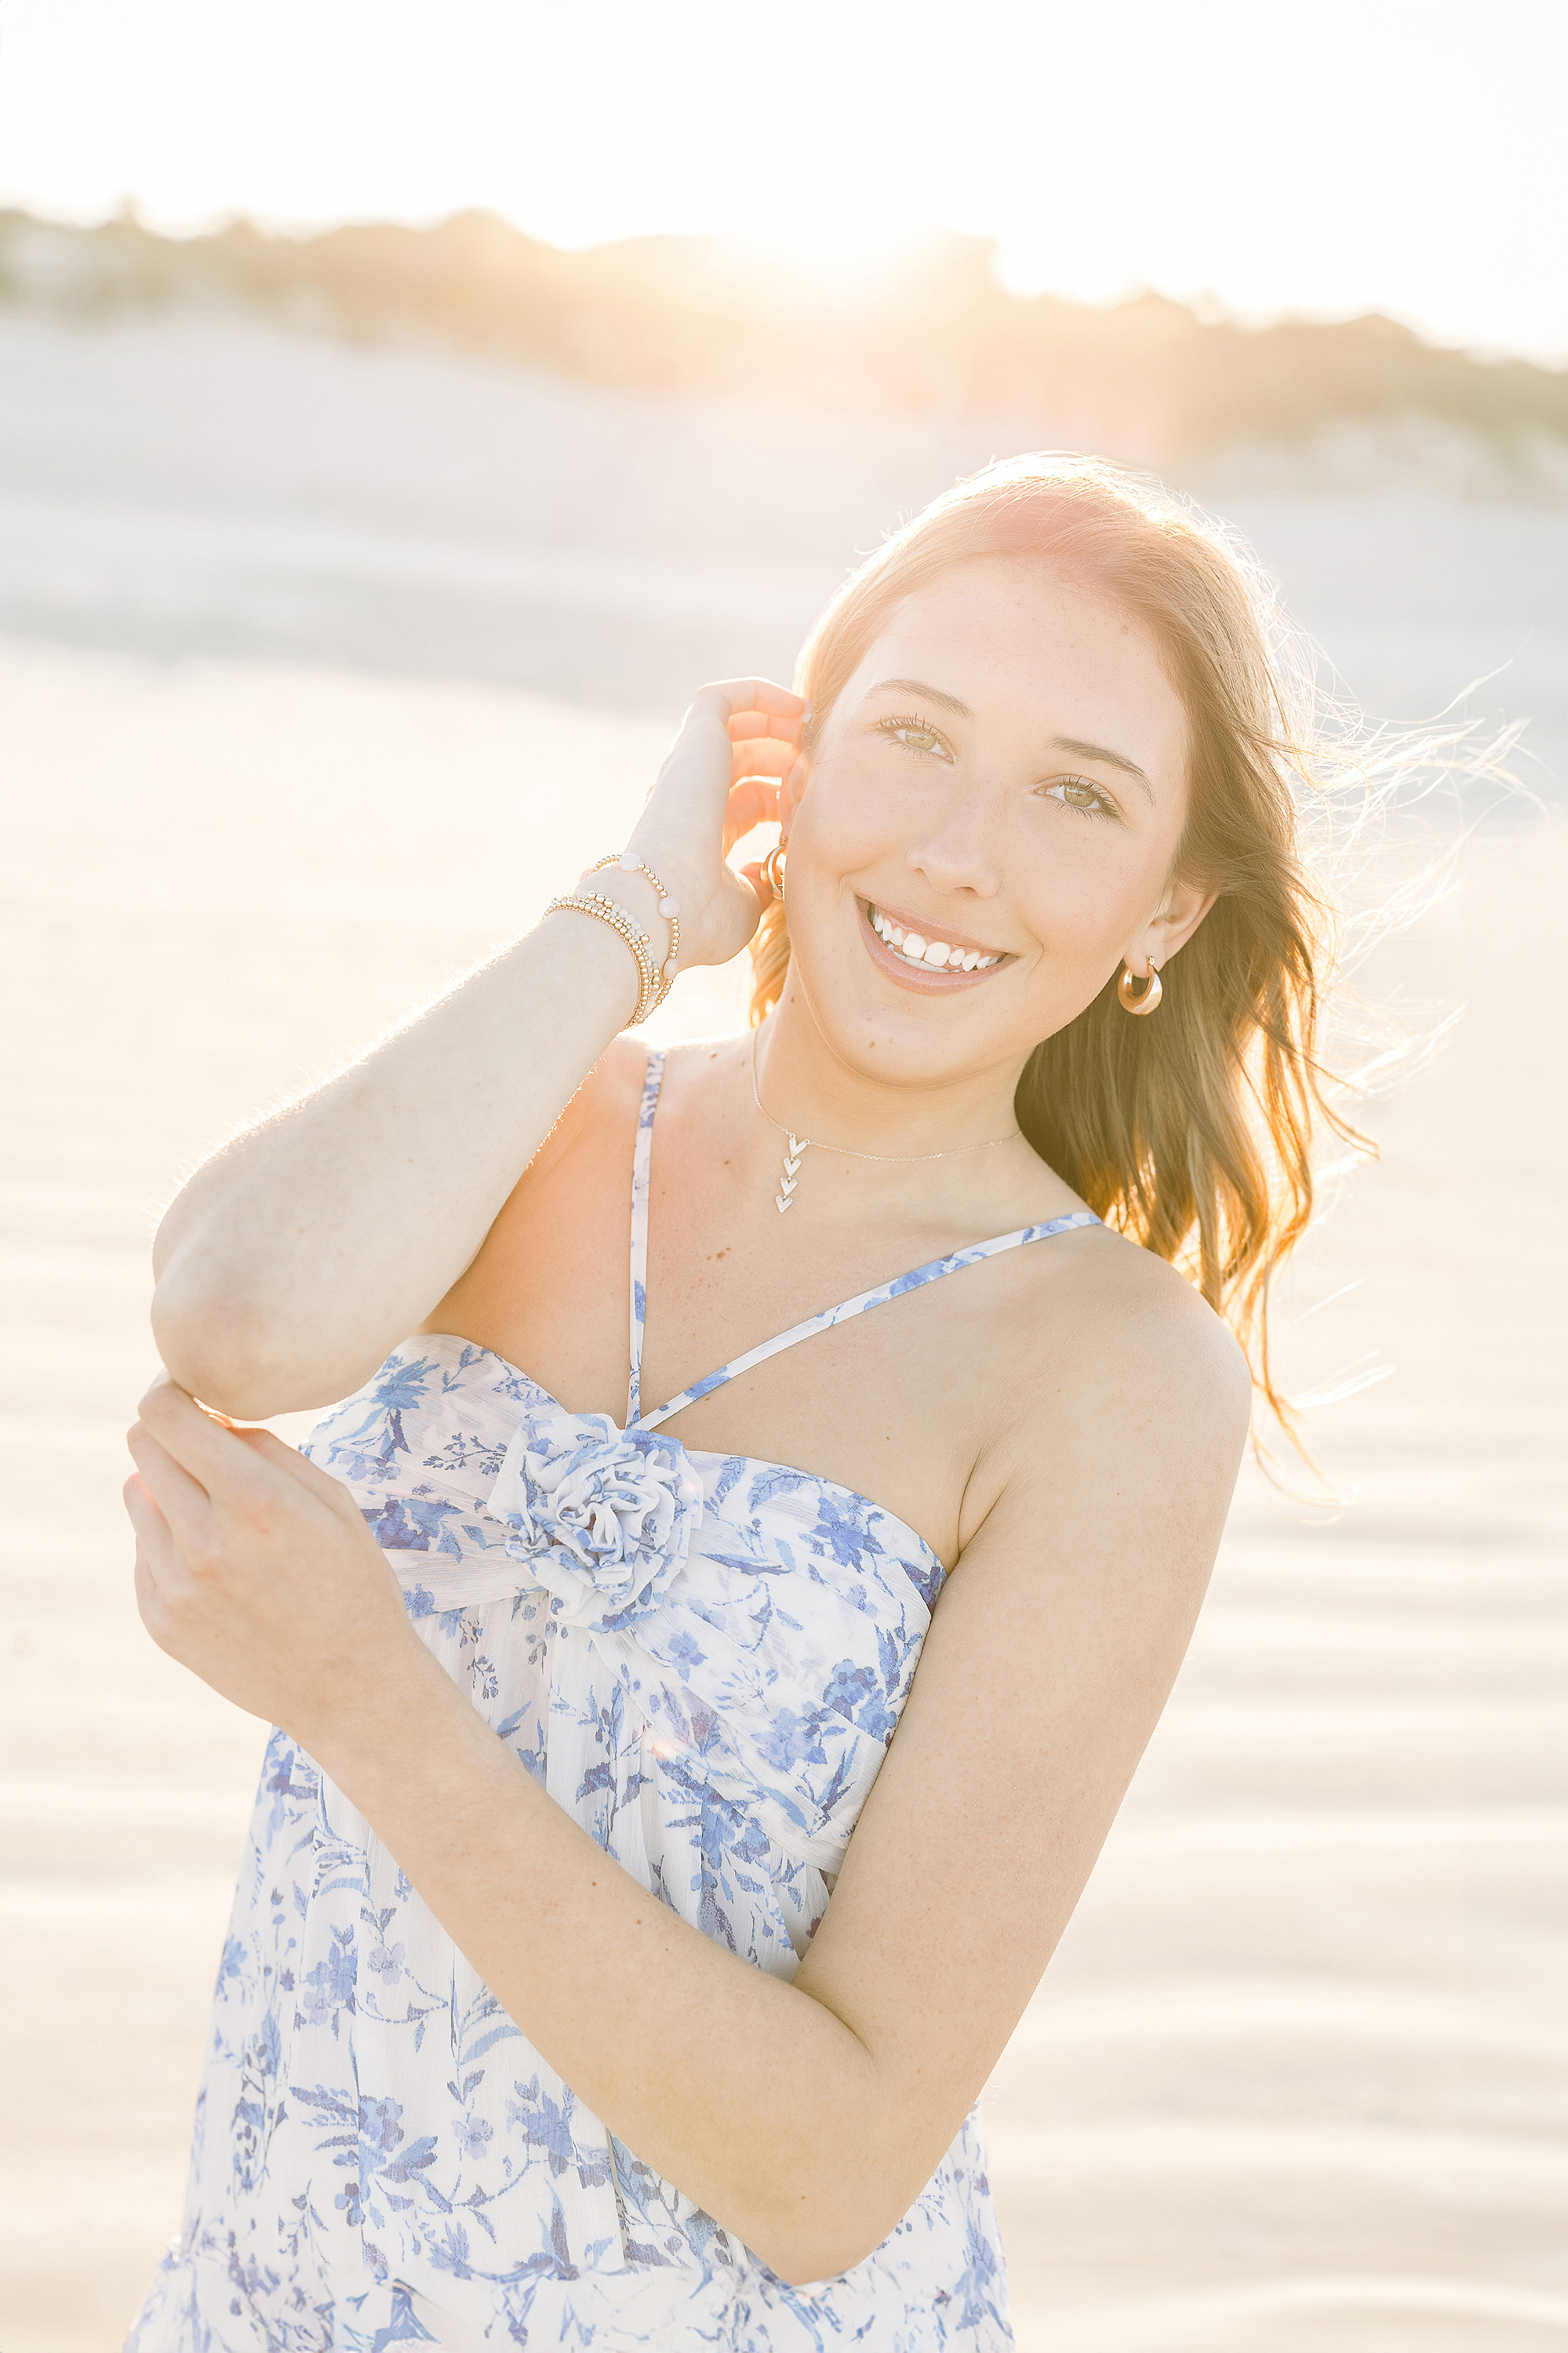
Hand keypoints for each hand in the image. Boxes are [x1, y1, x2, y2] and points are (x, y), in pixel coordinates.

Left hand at [124, 1374, 433, 1754]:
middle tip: (210, 1453)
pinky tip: (221, 1569)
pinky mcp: (159, 1621)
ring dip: (170, 1490)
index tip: (191, 1396)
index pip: (165, 1415)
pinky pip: (143, 1551)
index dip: (171, 1392)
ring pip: (137, 1495)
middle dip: (175, 1437)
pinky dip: (171, 1543)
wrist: (350, 1688)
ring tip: (222, 1517)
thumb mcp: (333, 1501)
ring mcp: (175, 1586)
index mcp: (255, 1500)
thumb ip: (266, 1449)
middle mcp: (204, 1541)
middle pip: (142, 1446)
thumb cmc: (354, 1582)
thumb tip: (209, 1417)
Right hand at [625, 678, 809, 971]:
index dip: (787, 798)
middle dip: (789, 759)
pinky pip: (721, 698)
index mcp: (703, 834)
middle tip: (821, 767)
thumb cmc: (699, 918)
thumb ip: (761, 883)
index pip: (750, 800)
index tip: (817, 811)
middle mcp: (691, 796)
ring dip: (779, 725)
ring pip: (734, 725)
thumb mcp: (745, 904)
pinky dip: (759, 693)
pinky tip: (797, 708)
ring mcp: (689, 768)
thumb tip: (770, 871)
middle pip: (745, 760)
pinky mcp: (693, 742)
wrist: (662, 905)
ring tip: (813, 731)